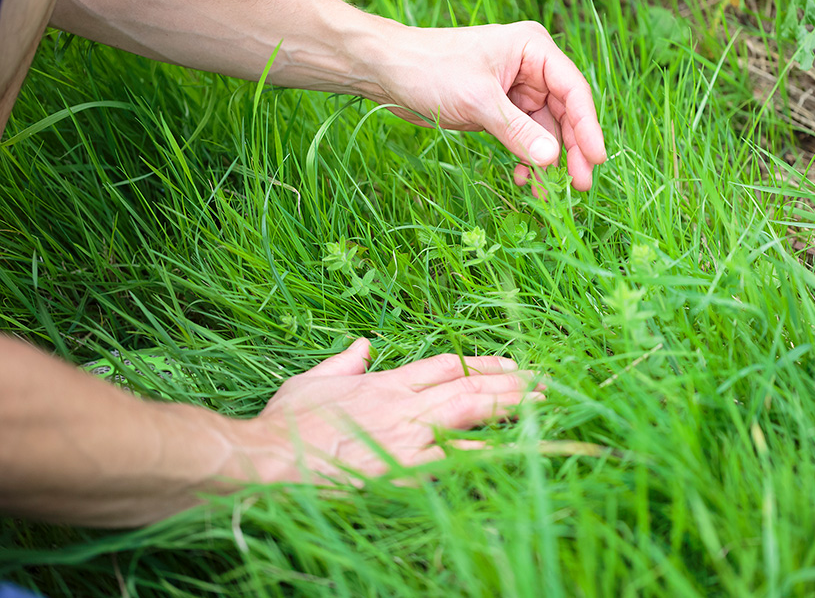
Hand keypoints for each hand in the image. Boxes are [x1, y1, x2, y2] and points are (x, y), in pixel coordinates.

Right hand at [249, 338, 543, 482]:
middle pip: (469, 386)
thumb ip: (343, 363)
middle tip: (546, 382)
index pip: (447, 366)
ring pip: (470, 415)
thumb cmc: (285, 424)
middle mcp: (404, 405)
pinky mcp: (402, 469)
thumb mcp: (311, 382)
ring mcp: (406, 437)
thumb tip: (362, 345)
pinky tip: (512, 451)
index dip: (483, 364)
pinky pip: (453, 459)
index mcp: (385, 384)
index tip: (510, 365)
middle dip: (511, 384)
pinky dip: (484, 453)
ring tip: (543, 406)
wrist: (267, 460)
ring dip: (509, 409)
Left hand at [375, 21, 606, 190]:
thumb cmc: (430, 70)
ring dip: (547, 161)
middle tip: (578, 186)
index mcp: (533, 49)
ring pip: (545, 131)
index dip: (588, 127)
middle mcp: (531, 68)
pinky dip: (526, 158)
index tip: (596, 160)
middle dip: (571, 150)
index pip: (573, 90)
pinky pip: (524, 138)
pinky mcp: (500, 109)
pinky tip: (523, 179)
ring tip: (550, 194)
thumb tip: (552, 160)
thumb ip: (517, 131)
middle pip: (565, 113)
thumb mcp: (478, 101)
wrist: (388, 71)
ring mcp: (516, 90)